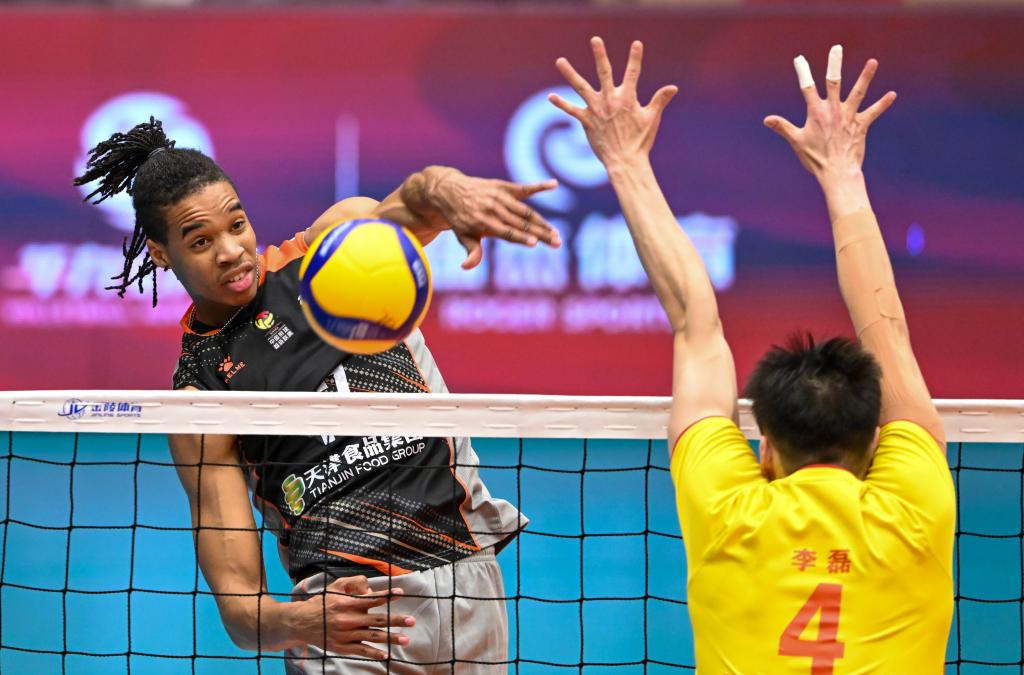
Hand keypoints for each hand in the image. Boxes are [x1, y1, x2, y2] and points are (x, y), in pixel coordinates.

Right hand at [289, 575, 413, 659]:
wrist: (302, 623)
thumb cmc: (322, 602)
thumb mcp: (336, 587)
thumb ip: (354, 582)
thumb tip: (371, 587)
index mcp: (348, 604)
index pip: (372, 599)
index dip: (387, 596)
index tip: (401, 594)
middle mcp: (348, 620)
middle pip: (377, 620)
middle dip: (396, 620)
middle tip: (412, 621)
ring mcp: (346, 635)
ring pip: (373, 637)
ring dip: (391, 638)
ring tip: (405, 639)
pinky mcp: (343, 647)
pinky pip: (361, 651)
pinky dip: (374, 653)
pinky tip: (386, 655)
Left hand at [426, 168, 560, 269]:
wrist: (450, 191)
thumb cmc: (459, 219)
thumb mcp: (463, 236)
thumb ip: (472, 251)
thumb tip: (466, 267)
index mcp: (484, 222)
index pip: (506, 232)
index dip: (521, 237)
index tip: (535, 243)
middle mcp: (493, 209)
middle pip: (521, 223)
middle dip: (541, 234)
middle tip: (557, 242)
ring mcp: (500, 197)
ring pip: (526, 211)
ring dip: (543, 222)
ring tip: (556, 233)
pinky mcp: (504, 187)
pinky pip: (524, 188)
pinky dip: (539, 186)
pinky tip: (554, 185)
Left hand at [549, 37, 677, 166]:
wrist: (625, 162)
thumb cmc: (640, 141)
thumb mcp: (652, 119)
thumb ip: (659, 100)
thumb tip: (673, 87)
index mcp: (627, 98)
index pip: (633, 73)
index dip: (635, 58)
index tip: (636, 44)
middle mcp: (610, 100)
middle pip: (604, 72)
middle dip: (600, 55)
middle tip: (595, 40)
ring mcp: (596, 110)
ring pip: (580, 87)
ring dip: (570, 73)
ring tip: (559, 60)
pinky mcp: (586, 121)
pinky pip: (571, 110)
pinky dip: (561, 104)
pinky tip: (550, 97)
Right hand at [764, 45, 896, 182]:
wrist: (836, 172)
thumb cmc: (815, 159)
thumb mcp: (796, 141)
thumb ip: (783, 127)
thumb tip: (767, 119)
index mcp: (816, 112)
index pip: (807, 88)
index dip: (803, 72)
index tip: (799, 59)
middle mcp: (833, 110)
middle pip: (834, 81)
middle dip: (834, 64)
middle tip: (837, 48)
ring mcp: (849, 116)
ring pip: (858, 91)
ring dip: (866, 76)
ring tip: (873, 62)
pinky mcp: (861, 125)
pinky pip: (873, 112)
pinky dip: (882, 104)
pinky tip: (892, 95)